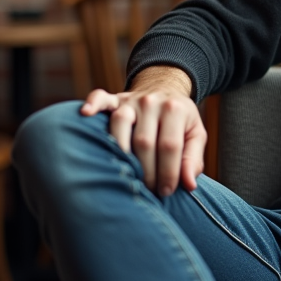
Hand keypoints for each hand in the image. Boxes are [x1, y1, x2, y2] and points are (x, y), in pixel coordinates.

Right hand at [81, 66, 203, 196]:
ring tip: (125, 174)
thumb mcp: (195, 135)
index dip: (168, 172)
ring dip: (121, 153)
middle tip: (148, 190)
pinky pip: (100, 97)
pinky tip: (85, 114)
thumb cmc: (180, 121)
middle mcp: (152, 102)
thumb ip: (193, 159)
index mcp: (176, 110)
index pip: (169, 145)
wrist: (166, 89)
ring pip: (120, 124)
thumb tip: (189, 184)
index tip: (165, 191)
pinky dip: (92, 104)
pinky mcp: (114, 99)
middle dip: (146, 171)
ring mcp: (131, 100)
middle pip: (144, 141)